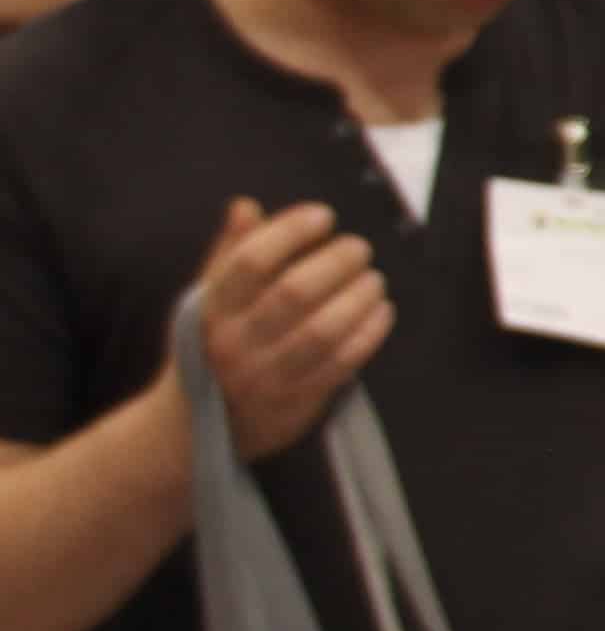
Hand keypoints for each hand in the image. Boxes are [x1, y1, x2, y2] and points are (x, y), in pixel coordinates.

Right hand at [192, 199, 388, 462]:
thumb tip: (246, 205)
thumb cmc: (214, 344)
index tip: (322, 216)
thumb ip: (230, 252)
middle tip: (359, 248)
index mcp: (212, 309)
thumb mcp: (210, 299)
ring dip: (359, 297)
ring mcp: (266, 373)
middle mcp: (236, 341)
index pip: (251, 261)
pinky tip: (381, 311)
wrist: (197, 425)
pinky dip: (370, 332)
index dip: (291, 231)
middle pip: (294, 292)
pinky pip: (343, 361)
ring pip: (323, 329)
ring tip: (374, 279)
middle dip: (337, 262)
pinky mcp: (297, 399)